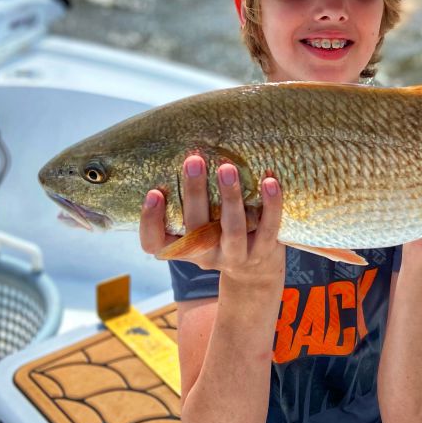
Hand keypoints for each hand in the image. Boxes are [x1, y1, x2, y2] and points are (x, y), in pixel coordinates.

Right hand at [139, 155, 285, 288]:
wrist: (255, 271)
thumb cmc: (218, 235)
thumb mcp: (198, 225)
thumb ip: (189, 202)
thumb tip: (186, 150)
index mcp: (182, 248)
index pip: (154, 243)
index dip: (150, 221)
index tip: (154, 193)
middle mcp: (205, 255)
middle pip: (194, 226)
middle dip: (194, 192)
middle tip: (193, 161)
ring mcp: (235, 256)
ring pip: (232, 229)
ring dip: (230, 196)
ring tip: (227, 168)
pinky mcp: (263, 252)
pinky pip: (268, 227)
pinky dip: (270, 204)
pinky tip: (269, 181)